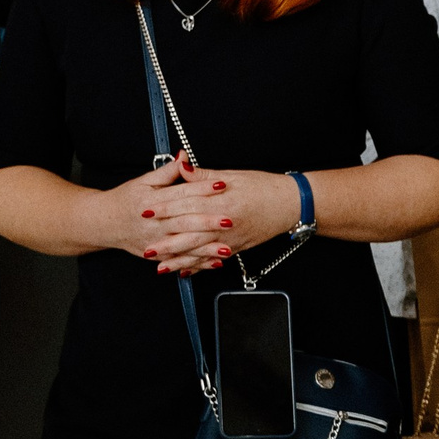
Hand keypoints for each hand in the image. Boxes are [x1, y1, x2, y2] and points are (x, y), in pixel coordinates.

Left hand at [121, 157, 305, 274]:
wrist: (291, 204)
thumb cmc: (265, 187)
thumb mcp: (233, 176)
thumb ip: (203, 175)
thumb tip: (180, 166)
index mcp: (222, 201)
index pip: (187, 204)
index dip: (165, 208)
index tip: (147, 210)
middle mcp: (225, 223)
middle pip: (190, 233)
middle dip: (167, 241)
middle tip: (146, 247)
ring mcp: (231, 239)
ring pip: (201, 251)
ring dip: (180, 260)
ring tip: (161, 266)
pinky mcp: (237, 247)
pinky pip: (214, 260)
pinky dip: (199, 267)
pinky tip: (185, 272)